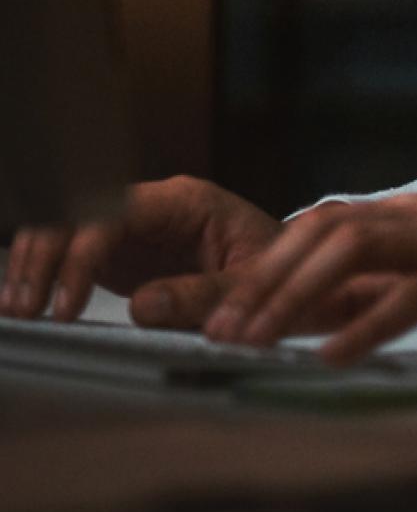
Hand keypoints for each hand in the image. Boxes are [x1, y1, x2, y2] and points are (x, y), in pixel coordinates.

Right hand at [2, 175, 281, 324]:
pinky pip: (70, 255)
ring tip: (16, 310)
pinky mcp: (121, 252)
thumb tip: (143, 307)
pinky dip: (44, 275)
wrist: (294, 272)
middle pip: (77, 214)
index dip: (83, 255)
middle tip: (24, 309)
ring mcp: (132, 227)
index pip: (114, 213)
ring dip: (34, 263)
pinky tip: (26, 304)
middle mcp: (153, 206)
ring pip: (64, 229)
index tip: (67, 305)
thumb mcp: (253, 285)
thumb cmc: (281, 271)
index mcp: (187, 200)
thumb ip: (204, 295)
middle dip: (43, 257)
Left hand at [200, 195, 416, 365]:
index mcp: (416, 213)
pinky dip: (362, 327)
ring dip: (293, 296)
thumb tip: (331, 308)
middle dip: (263, 278)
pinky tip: (330, 357)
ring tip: (256, 339)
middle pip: (322, 230)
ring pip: (351, 251)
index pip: (322, 222)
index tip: (227, 303)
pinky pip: (408, 297)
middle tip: (221, 327)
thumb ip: (397, 277)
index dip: (267, 260)